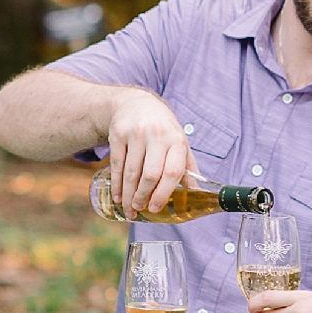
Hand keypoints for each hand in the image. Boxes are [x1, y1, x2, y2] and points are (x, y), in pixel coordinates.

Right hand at [106, 90, 196, 216]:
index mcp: (177, 141)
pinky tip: (117, 195)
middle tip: (139, 209)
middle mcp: (158, 135)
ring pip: (131, 172)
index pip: (172, 172)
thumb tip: (196, 193)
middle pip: (150, 174)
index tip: (155, 208)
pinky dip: (116, 183)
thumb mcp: (179, 142)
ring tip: (128, 208)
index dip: (164, 193)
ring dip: (128, 194)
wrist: (138, 103)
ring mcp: (137, 133)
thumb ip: (187, 167)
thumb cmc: (163, 128)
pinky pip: (116, 164)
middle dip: (143, 196)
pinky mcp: (118, 134)